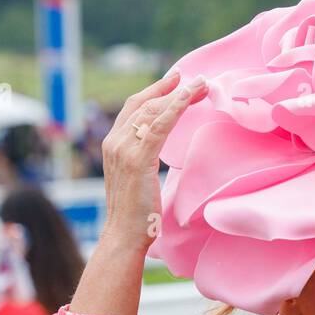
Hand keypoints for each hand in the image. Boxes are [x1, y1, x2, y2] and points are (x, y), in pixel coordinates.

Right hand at [99, 71, 208, 248]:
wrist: (124, 236)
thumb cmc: (136, 216)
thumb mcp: (138, 180)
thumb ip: (144, 161)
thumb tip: (160, 154)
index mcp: (112, 145)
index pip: (133, 109)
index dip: (154, 92)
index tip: (175, 81)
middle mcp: (114, 142)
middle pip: (143, 104)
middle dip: (169, 89)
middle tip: (194, 78)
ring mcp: (123, 149)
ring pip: (152, 110)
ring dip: (178, 94)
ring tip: (202, 84)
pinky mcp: (137, 159)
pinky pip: (159, 125)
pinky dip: (176, 107)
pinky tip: (190, 96)